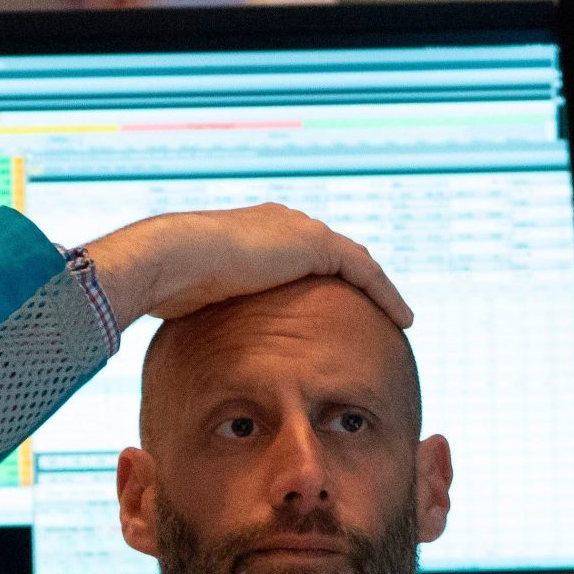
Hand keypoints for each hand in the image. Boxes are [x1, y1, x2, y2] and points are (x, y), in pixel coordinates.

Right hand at [80, 204, 413, 328]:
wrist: (172, 258)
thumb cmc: (170, 285)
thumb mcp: (194, 300)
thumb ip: (209, 313)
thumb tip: (197, 349)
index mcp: (256, 233)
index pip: (301, 255)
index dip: (321, 280)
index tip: (333, 307)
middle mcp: (283, 224)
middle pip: (335, 255)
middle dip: (357, 281)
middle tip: (377, 311)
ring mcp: (300, 231)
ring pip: (356, 263)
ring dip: (379, 289)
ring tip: (399, 315)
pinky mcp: (315, 246)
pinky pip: (365, 272)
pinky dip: (386, 293)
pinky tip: (403, 318)